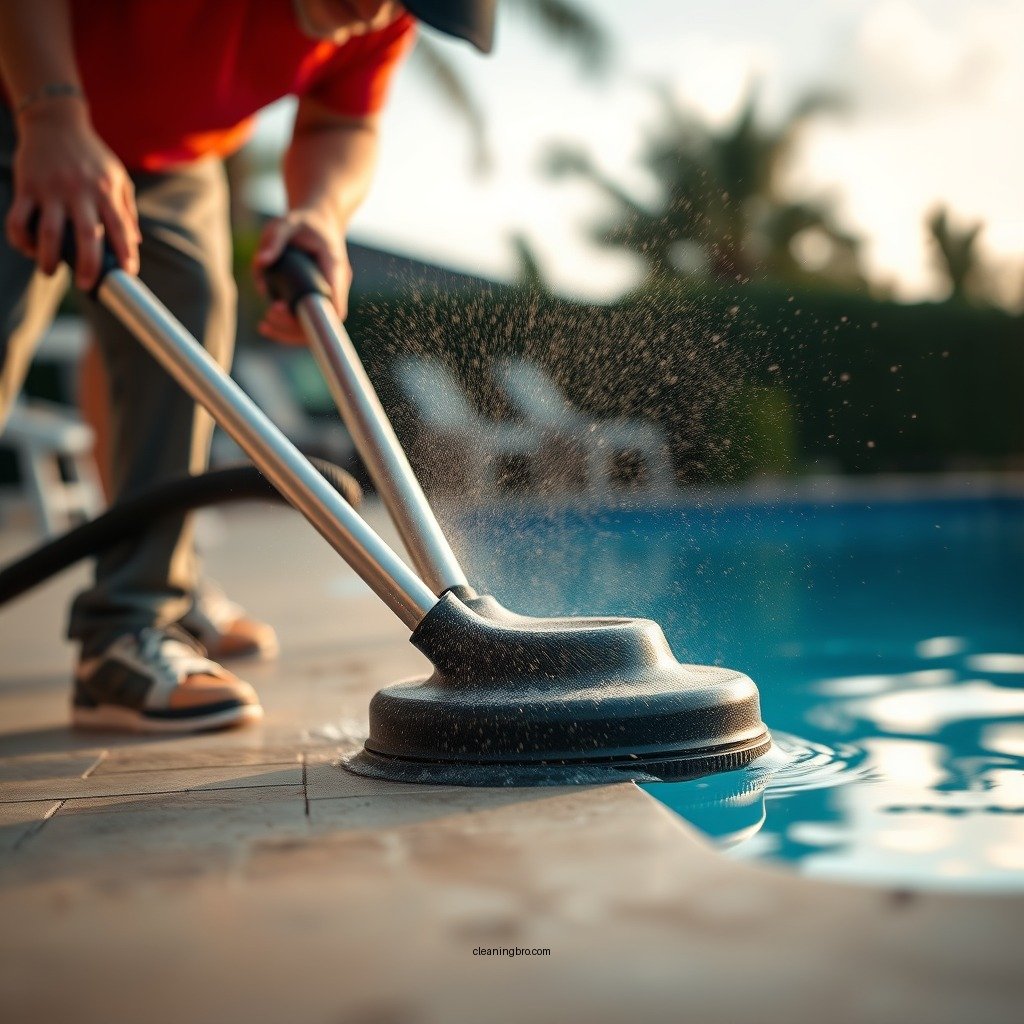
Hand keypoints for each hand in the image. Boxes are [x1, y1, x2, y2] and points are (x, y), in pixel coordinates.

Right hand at [5, 100, 140, 290]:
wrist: (54, 120)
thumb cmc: (91, 154)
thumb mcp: (117, 176)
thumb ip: (126, 209)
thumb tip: (135, 243)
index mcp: (105, 190)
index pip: (119, 228)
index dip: (125, 254)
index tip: (128, 275)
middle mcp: (79, 191)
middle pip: (86, 236)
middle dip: (88, 265)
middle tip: (87, 286)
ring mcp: (51, 190)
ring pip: (49, 232)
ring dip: (49, 258)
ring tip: (50, 272)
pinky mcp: (26, 187)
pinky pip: (19, 219)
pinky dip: (21, 239)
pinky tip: (29, 250)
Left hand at [254, 209, 351, 344]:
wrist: (320, 221)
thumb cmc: (305, 222)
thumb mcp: (288, 223)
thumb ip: (275, 240)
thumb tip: (262, 262)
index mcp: (334, 268)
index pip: (335, 306)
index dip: (314, 319)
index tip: (282, 310)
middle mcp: (334, 285)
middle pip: (323, 323)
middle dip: (294, 327)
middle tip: (268, 315)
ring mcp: (326, 294)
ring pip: (314, 326)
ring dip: (288, 332)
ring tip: (263, 324)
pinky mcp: (315, 298)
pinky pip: (306, 320)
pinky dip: (286, 327)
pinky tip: (265, 325)